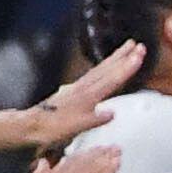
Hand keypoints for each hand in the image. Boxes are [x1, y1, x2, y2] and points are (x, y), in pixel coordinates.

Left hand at [21, 41, 141, 149]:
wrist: (32, 125)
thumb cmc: (53, 127)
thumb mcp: (77, 127)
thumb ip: (95, 119)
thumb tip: (111, 113)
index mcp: (87, 96)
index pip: (112, 79)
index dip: (126, 67)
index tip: (139, 55)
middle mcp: (84, 88)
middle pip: (107, 69)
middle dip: (123, 56)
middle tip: (138, 45)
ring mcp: (78, 87)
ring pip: (101, 69)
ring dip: (115, 58)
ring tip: (127, 47)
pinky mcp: (74, 90)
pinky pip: (94, 74)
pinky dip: (104, 67)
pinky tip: (107, 66)